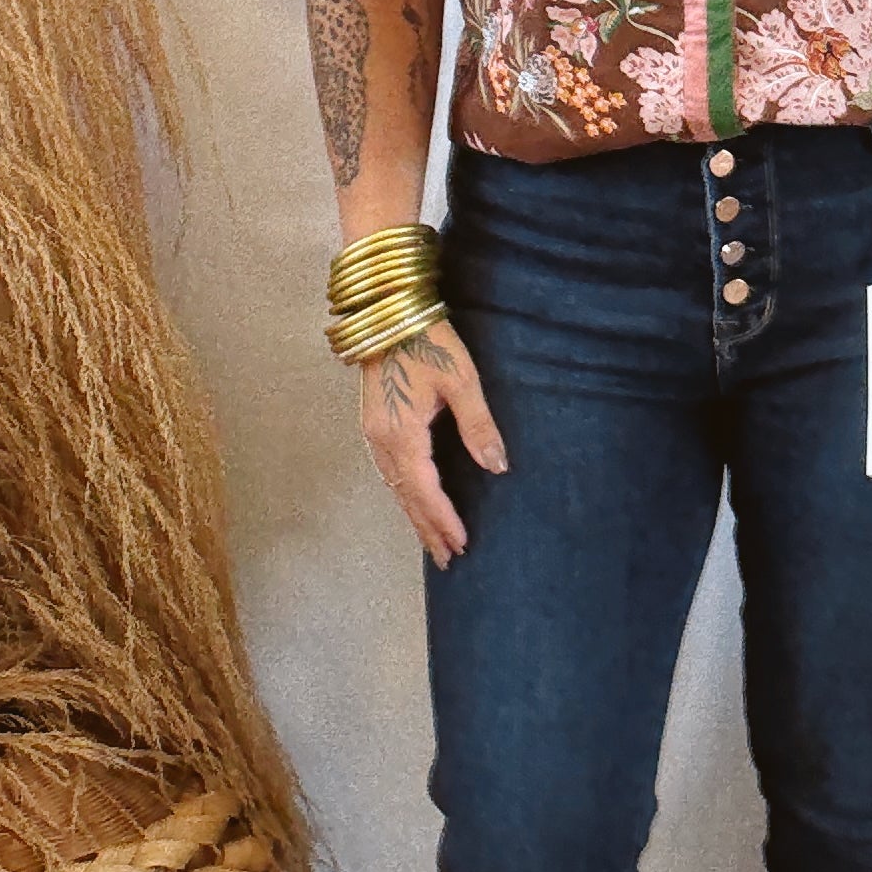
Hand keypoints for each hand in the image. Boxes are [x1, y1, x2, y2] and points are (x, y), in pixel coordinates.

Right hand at [359, 319, 507, 567]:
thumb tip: (498, 466)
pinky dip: (405, 494)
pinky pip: (388, 472)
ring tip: (434, 541)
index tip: (462, 544)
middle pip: (406, 497)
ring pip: (395, 487)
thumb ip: (479, 425)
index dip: (444, 520)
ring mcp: (373, 432)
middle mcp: (381, 441)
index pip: (425, 491)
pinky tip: (415, 501)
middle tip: (449, 559)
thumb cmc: (428, 340)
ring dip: (415, 515)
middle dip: (428, 529)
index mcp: (401, 434)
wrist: (388, 312)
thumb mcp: (462, 380)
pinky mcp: (374, 423)